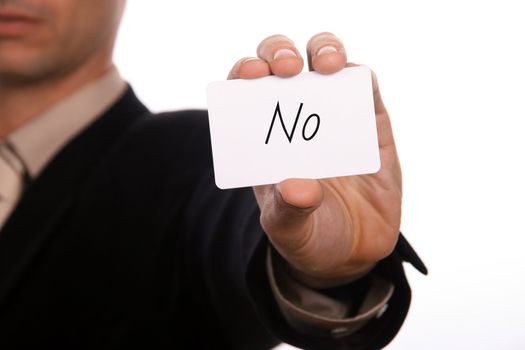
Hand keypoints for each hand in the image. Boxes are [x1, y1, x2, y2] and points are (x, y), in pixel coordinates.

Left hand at [228, 33, 401, 286]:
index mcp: (264, 139)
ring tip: (328, 65)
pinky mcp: (370, 124)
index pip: (245, 91)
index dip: (244, 72)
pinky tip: (358, 80)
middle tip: (287, 68)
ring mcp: (334, 117)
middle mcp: (296, 119)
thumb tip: (296, 186)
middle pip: (282, 65)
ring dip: (326, 51)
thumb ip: (288, 210)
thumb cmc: (310, 236)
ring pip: (326, 63)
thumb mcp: (290, 230)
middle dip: (280, 52)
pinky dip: (361, 77)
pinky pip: (366, 89)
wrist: (353, 252)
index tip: (251, 73)